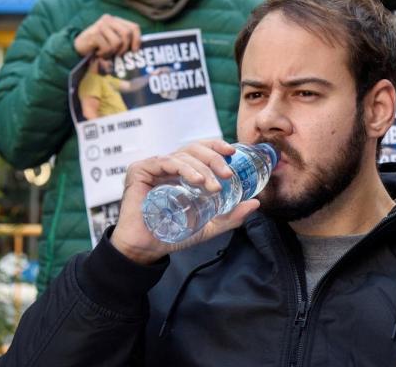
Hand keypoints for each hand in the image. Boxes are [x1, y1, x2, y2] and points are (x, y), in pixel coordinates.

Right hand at [74, 15, 140, 57]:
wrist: (77, 48)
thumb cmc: (98, 46)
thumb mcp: (112, 42)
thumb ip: (123, 43)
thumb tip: (136, 51)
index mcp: (116, 20)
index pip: (134, 27)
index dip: (137, 39)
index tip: (134, 51)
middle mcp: (109, 20)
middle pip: (127, 34)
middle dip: (124, 48)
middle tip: (117, 55)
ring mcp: (101, 26)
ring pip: (117, 42)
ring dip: (112, 52)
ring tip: (105, 53)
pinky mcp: (94, 33)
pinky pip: (107, 47)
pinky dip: (104, 54)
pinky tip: (98, 53)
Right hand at [110, 140, 259, 264]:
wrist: (146, 248)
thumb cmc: (172, 234)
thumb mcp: (208, 225)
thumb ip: (230, 215)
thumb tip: (255, 203)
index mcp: (182, 172)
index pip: (201, 150)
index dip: (217, 147)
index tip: (233, 152)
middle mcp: (168, 166)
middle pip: (195, 149)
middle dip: (214, 158)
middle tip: (227, 175)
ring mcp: (154, 166)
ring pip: (183, 154)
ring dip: (202, 167)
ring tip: (213, 186)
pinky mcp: (140, 170)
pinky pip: (166, 161)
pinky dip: (184, 168)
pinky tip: (197, 181)